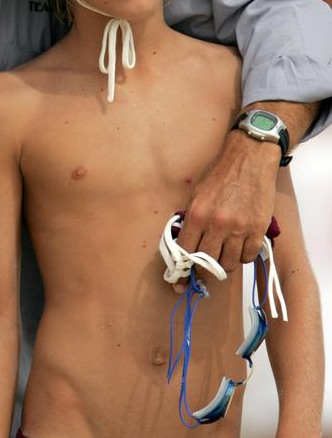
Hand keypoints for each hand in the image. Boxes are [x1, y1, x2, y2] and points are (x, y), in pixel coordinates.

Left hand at [176, 128, 279, 284]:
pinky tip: (240, 248)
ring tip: (223, 256)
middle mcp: (217, 224)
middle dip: (202, 272)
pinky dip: (243, 257)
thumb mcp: (196, 193)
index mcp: (197, 214)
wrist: (250, 158)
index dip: (181, 269)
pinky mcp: (258, 229)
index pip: (185, 252)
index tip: (179, 280)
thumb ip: (191, 220)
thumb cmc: (221, 174)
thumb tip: (184, 245)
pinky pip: (249, 257)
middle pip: (206, 264)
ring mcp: (239, 228)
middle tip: (202, 274)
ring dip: (224, 265)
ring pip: (229, 265)